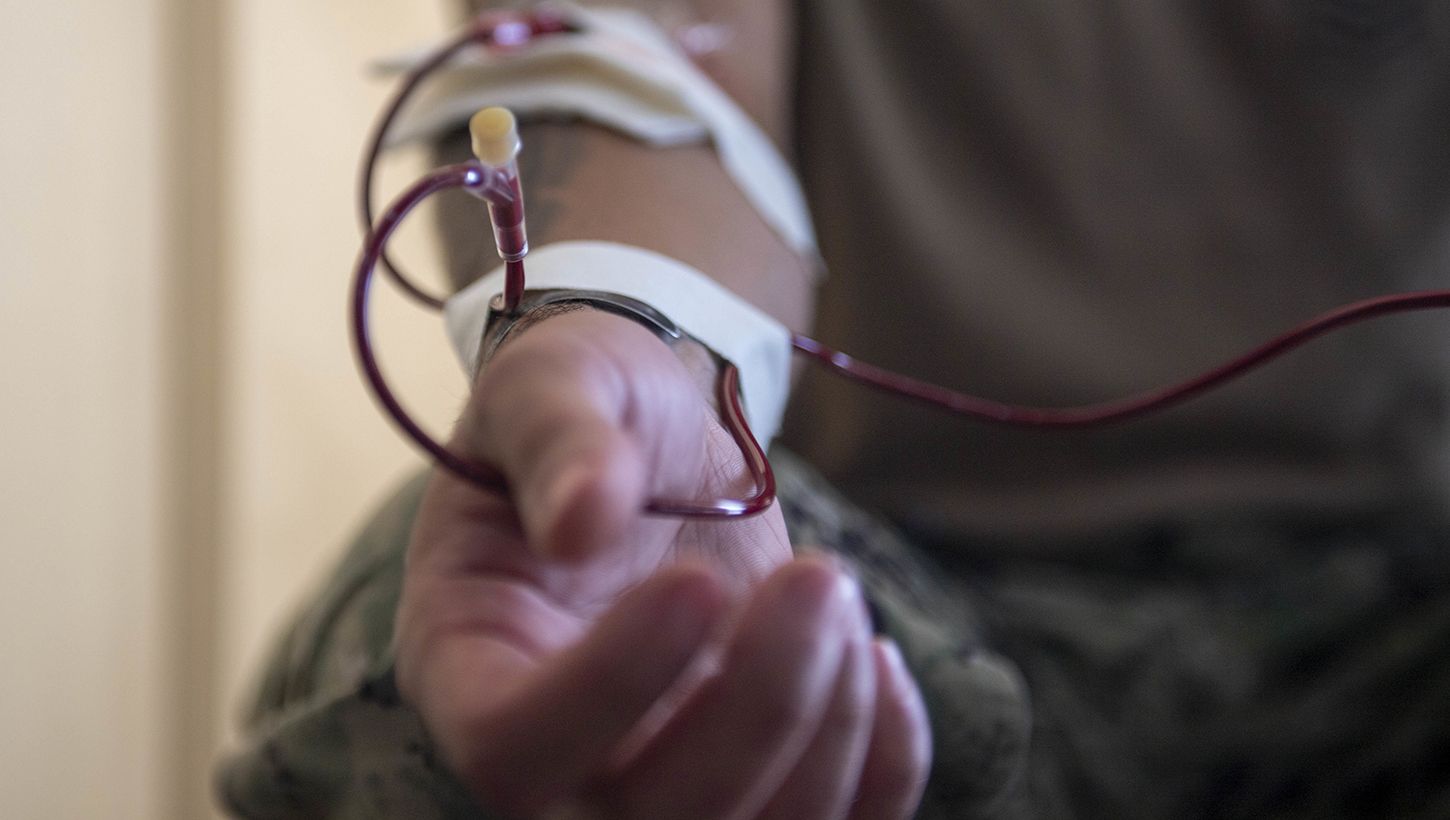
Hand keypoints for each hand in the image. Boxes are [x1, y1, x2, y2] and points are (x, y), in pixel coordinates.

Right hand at [395, 309, 931, 818]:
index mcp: (469, 666)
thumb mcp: (552, 383)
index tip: (697, 579)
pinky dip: (883, 767)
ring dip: (831, 731)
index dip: (611, 685)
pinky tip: (875, 658)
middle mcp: (554, 756)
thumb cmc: (585, 406)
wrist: (652, 441)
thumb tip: (580, 519)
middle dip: (763, 708)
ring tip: (833, 592)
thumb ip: (556, 440)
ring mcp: (655, 779)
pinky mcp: (749, 774)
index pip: (512, 744)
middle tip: (818, 576)